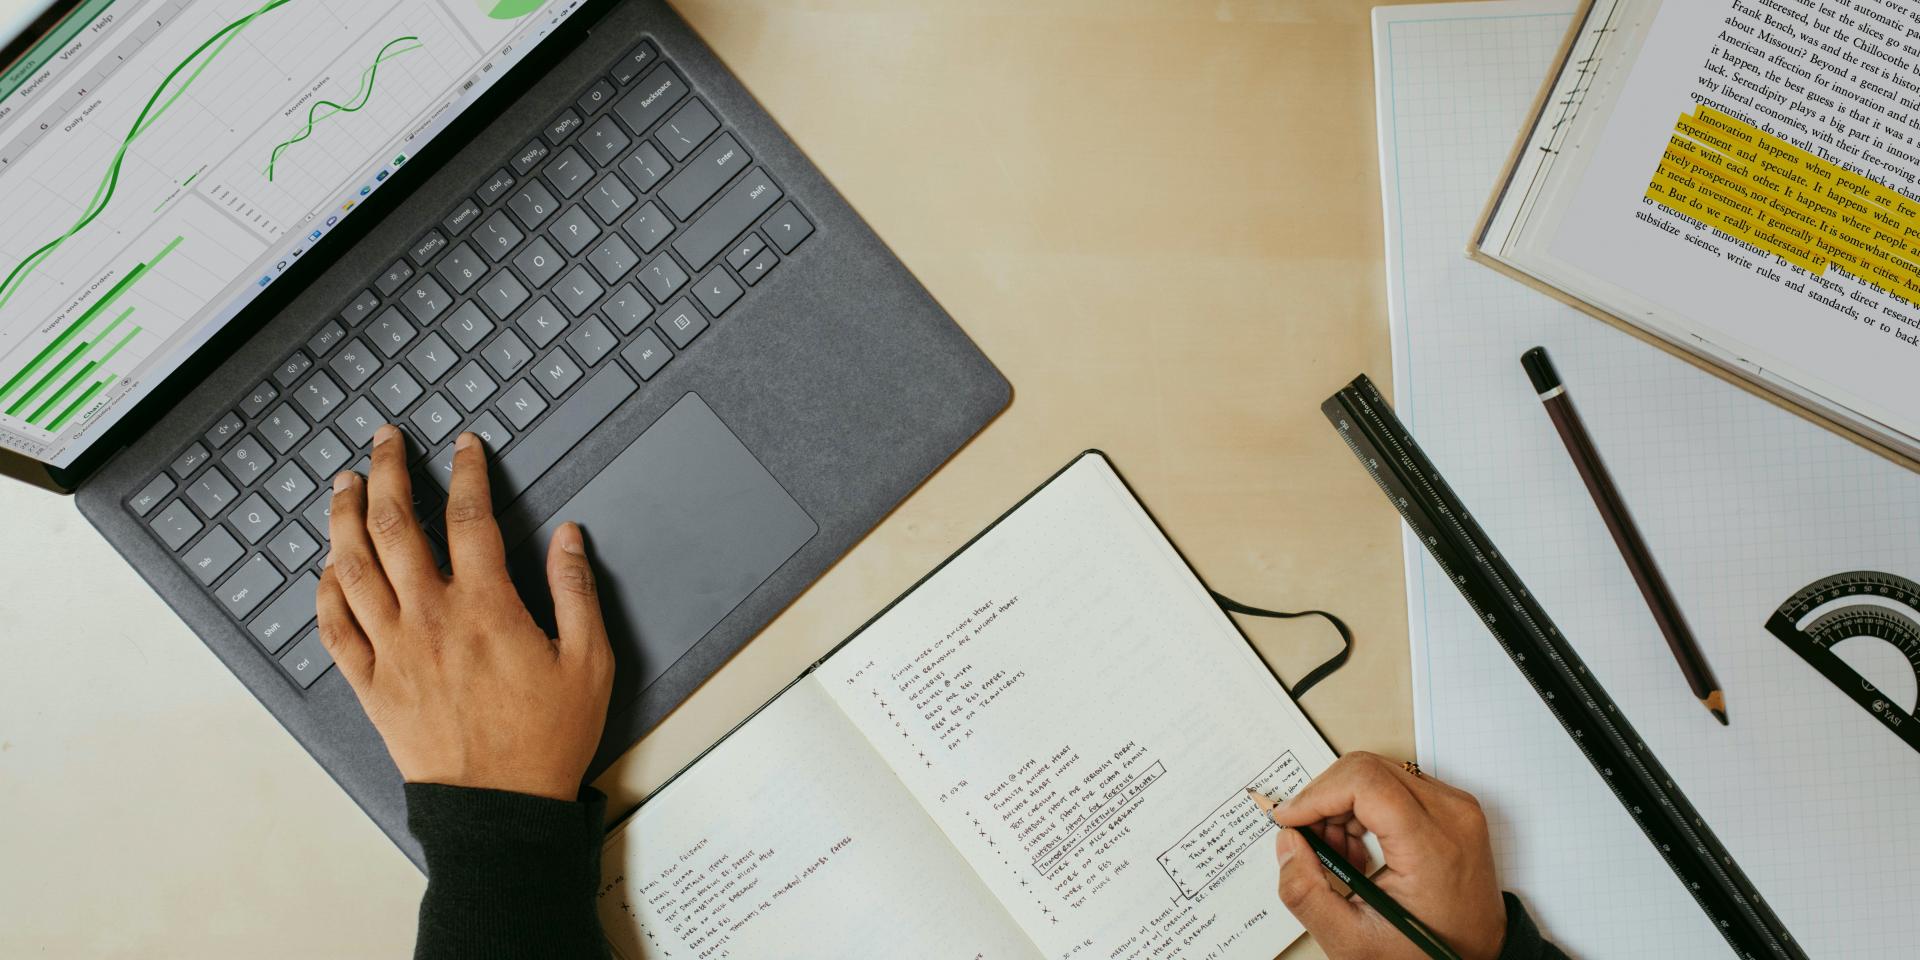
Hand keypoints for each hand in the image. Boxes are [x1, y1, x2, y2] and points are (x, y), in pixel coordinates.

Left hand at [316, 425, 613, 800]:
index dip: (466, 472)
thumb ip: (576, 591)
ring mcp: (393, 652)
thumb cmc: (546, 740)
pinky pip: (334, 629)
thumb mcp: (589, 662)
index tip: (463, 446)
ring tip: (344, 485)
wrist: (500, 809)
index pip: (471, 517)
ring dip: (344, 517)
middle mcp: (430, 620)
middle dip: (389, 472)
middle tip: (385, 440)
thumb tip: (568, 536)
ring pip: (352, 567)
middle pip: (396, 526)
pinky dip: (324, 591)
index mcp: (486, 608)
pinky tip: (326, 568)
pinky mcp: (371, 685)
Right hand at [1270, 752, 1506, 959]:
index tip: (1289, 819)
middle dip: (1325, 801)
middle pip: (1366, 769)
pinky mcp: (1452, 805)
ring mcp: (1456, 806)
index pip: (1365, 782)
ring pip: (1376, 771)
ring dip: (1342, 806)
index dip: (1316, 795)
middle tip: (1312, 844)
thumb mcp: (1353, 941)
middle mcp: (1451, 814)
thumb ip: (1306, 894)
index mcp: (1433, 846)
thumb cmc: (1425, 953)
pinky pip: (1393, 782)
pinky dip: (1363, 807)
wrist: (1477, 957)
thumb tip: (1287, 842)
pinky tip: (1361, 848)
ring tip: (1341, 856)